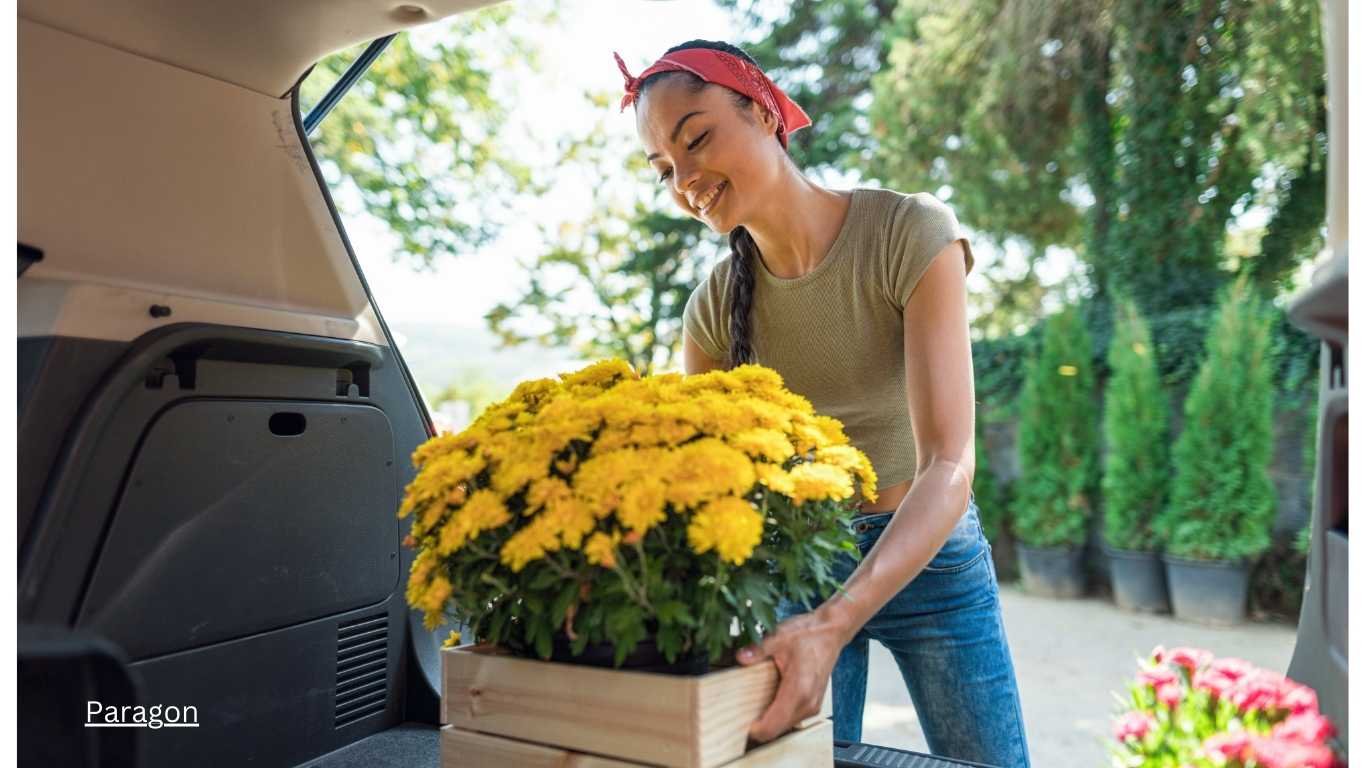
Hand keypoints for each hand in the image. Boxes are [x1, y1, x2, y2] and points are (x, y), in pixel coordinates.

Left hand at [735, 606, 848, 742]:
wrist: (831, 632)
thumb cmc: (810, 634)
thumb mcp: (779, 637)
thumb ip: (758, 650)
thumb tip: (741, 658)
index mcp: (799, 691)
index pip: (771, 727)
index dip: (752, 729)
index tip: (736, 719)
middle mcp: (807, 704)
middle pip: (775, 731)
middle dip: (756, 724)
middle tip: (738, 709)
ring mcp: (812, 707)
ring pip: (783, 727)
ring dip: (767, 720)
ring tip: (751, 702)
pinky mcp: (812, 705)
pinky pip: (790, 719)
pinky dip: (777, 715)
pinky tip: (767, 698)